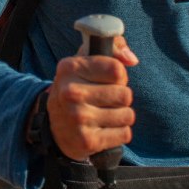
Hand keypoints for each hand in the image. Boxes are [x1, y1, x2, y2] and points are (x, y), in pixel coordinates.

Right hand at [47, 35, 137, 159]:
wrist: (56, 127)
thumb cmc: (79, 88)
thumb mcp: (87, 62)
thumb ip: (112, 48)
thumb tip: (131, 59)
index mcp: (70, 68)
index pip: (117, 69)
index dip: (119, 75)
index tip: (107, 79)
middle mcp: (71, 92)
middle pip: (125, 94)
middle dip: (121, 97)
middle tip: (105, 99)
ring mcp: (78, 118)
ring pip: (128, 115)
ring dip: (122, 116)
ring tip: (105, 114)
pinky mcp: (87, 140)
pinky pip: (125, 134)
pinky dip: (119, 132)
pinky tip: (104, 129)